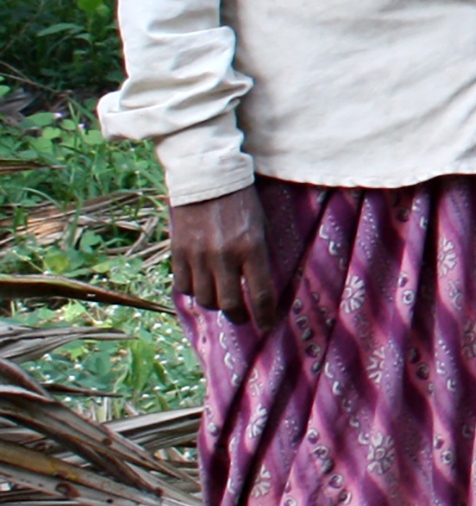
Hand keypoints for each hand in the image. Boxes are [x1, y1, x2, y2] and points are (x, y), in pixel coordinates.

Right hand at [168, 190, 276, 326]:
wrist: (207, 179)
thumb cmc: (241, 201)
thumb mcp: (261, 226)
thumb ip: (259, 256)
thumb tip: (259, 285)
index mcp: (252, 249)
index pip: (260, 294)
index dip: (264, 316)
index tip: (266, 326)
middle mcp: (224, 257)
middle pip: (229, 305)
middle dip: (239, 317)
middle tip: (244, 317)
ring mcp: (198, 256)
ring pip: (205, 299)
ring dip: (215, 304)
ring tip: (222, 300)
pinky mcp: (178, 253)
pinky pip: (184, 286)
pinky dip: (194, 291)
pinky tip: (201, 286)